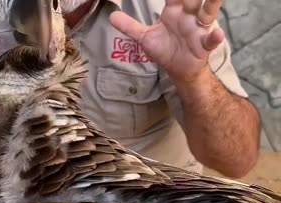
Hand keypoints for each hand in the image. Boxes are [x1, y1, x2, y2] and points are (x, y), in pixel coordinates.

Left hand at [109, 0, 224, 81]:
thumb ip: (129, 26)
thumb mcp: (145, 37)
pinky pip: (210, 39)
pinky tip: (218, 34)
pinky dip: (215, 37)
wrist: (178, 69)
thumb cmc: (165, 49)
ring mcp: (198, 29)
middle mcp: (189, 15)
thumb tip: (111, 16)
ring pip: (207, 12)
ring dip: (212, 3)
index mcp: (174, 10)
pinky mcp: (204, 44)